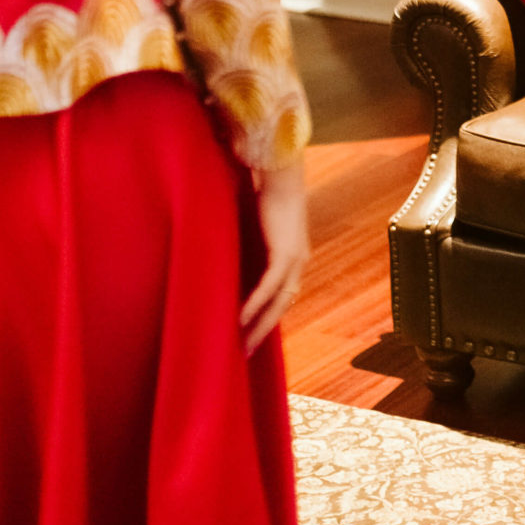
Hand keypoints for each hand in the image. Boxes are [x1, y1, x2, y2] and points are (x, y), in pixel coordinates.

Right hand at [241, 157, 309, 355]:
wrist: (281, 172)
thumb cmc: (266, 193)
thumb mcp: (256, 227)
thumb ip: (247, 244)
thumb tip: (225, 256)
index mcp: (294, 257)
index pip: (280, 296)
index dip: (266, 317)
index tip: (248, 335)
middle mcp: (298, 262)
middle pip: (281, 306)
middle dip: (261, 331)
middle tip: (243, 352)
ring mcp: (295, 259)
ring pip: (278, 302)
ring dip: (258, 324)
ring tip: (240, 344)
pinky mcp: (286, 252)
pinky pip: (270, 286)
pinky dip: (255, 303)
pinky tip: (240, 319)